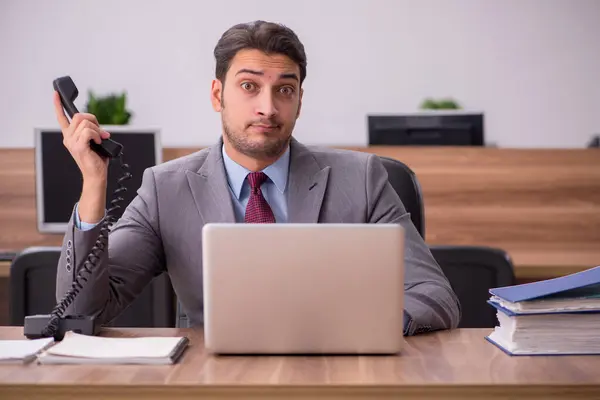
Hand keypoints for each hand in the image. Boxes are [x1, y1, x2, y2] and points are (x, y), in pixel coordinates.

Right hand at [53, 91, 107, 223]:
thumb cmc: (96, 160)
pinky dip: (97, 135)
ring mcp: (72, 142)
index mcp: (70, 136)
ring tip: (99, 140)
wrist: (96, 175)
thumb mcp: (93, 141)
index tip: (56, 94)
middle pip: (79, 116)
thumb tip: (98, 127)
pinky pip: (89, 131)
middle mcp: (68, 138)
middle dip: (93, 120)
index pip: (61, 117)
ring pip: (85, 123)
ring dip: (97, 129)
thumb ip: (92, 130)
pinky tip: (98, 143)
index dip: (58, 105)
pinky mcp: (79, 146)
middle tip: (99, 132)